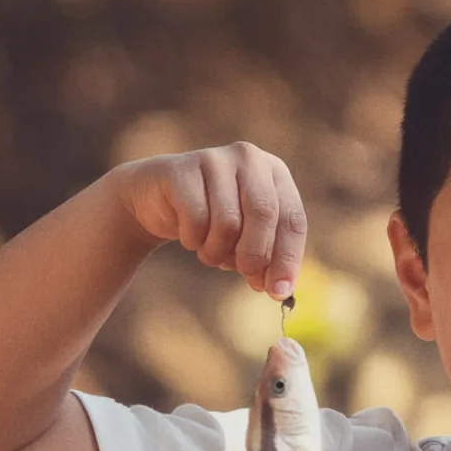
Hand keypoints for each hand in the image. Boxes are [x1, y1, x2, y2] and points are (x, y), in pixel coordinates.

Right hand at [113, 143, 307, 299]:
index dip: (288, 259)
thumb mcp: (247, 240)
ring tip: (210, 253)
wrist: (158, 201)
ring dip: (218, 252)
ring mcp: (215, 159)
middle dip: (255, 254)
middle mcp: (249, 159)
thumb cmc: (213, 222)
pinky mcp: (182, 169)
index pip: (293, 219)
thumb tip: (280, 289)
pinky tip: (190, 237)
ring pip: (228, 221)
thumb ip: (268, 261)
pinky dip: (193, 240)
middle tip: (244, 274)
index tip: (278, 292)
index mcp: (275, 174)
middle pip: (264, 214)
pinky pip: (196, 219)